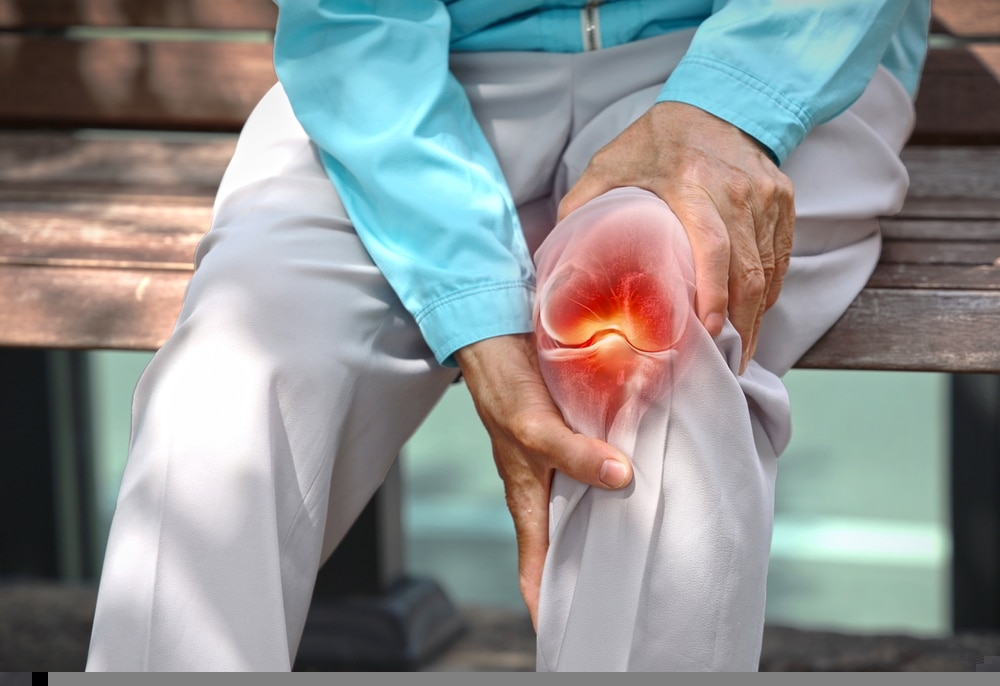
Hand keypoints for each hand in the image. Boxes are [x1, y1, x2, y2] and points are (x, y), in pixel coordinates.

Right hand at [454, 334, 632, 628]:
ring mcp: (564, 465)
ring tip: (660, 536)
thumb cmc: (504, 393)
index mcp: (529, 503)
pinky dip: (627, 472)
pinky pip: (606, 465)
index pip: (536, 571)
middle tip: (638, 588)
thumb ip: (574, 454)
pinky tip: (656, 470)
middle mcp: (547, 490)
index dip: (549, 607)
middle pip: (573, 543)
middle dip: (599, 566)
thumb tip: (621, 478)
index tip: (574, 636)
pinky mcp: (580, 439)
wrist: (501, 342)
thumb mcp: (535, 429)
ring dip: (621, 516)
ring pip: (595, 504)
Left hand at [558, 101, 794, 372]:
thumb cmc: (654, 142)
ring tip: (740, 350)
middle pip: (749, 271)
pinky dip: (769, 290)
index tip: (707, 335)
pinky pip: (781, 257)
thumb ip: (580, 209)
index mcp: (690, 184)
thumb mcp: (608, 166)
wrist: (716, 102)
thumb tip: (551, 261)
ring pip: (770, 270)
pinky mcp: (784, 200)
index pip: (713, 249)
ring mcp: (767, 196)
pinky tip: (753, 315)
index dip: (714, 296)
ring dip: (757, 315)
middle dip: (742, 325)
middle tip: (729, 364)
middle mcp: (737, 191)